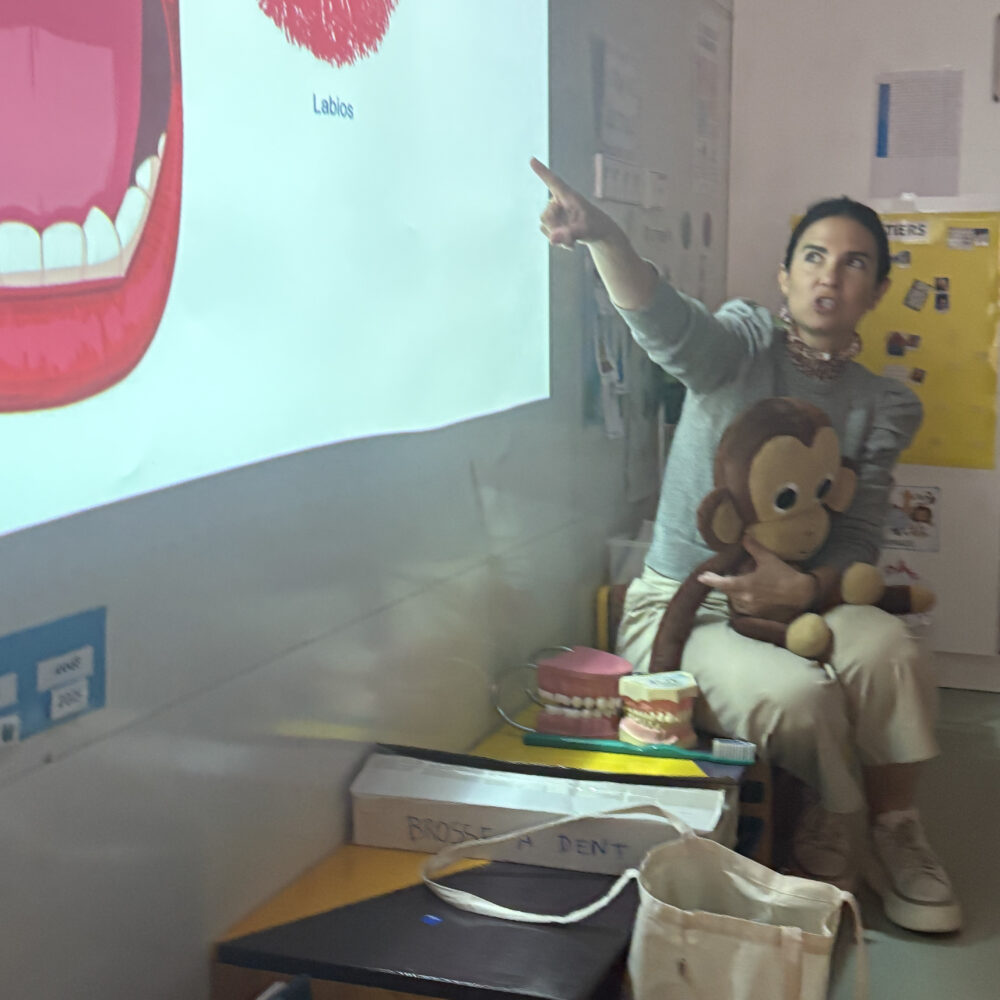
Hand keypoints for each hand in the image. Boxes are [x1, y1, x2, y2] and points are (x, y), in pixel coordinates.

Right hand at [530, 157, 621, 248]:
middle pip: (545, 215)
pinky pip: (547, 232)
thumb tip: (552, 239)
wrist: (598, 233)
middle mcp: (559, 201)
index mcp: (568, 195)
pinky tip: (570, 242)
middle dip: (555, 228)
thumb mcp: (585, 231)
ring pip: (544, 224)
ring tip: (573, 240)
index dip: (542, 171)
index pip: (553, 181)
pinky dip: (557, 240)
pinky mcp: (554, 221)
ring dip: (557, 236)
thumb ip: (569, 234)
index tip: (532, 159)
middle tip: (570, 236)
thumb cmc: (595, 225)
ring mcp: (555, 212)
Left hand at [698, 534, 814, 620]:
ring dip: (735, 595)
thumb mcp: (768, 559)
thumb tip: (744, 536)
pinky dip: (744, 603)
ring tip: (743, 587)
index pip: (723, 583)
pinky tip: (751, 597)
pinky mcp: (759, 616)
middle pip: (728, 592)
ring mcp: (751, 610)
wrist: (802, 595)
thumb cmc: (784, 576)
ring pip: (735, 602)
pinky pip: (745, 610)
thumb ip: (754, 548)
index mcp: (745, 585)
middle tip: (729, 578)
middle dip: (727, 585)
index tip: (701, 577)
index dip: (711, 580)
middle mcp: (745, 600)